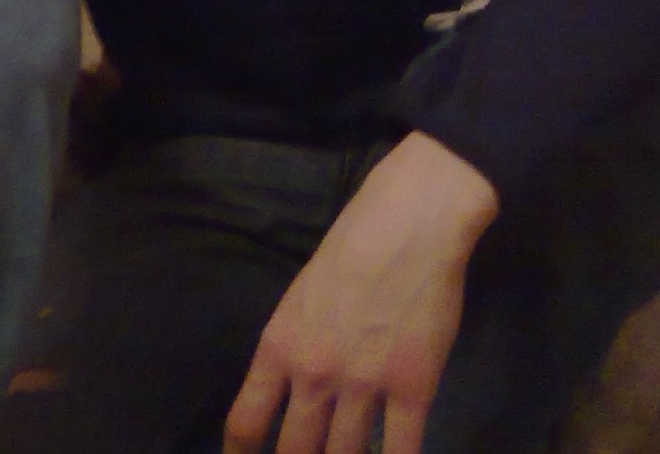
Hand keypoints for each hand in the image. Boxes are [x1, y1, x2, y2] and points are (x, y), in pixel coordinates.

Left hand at [223, 133, 499, 453]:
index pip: (246, 421)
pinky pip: (401, 448)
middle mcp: (313, 374)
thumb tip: (293, 391)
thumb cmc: (349, 254)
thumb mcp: (299, 302)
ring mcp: (363, 384)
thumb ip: (294, 349)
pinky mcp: (413, 387)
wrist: (404, 228)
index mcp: (278, 348)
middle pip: (294, 449)